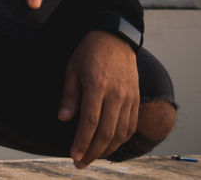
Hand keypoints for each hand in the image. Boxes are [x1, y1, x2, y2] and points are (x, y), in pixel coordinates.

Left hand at [59, 30, 138, 167]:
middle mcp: (116, 94)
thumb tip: (64, 119)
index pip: (90, 122)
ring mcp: (129, 97)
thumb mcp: (72, 69)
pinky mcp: (136, 98)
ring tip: (93, 156)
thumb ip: (69, 95)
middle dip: (93, 152)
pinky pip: (131, 125)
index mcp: (97, 86)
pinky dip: (121, 139)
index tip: (73, 156)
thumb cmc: (89, 52)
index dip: (82, 142)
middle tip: (81, 163)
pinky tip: (110, 145)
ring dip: (107, 149)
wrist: (115, 37)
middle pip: (107, 132)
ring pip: (121, 132)